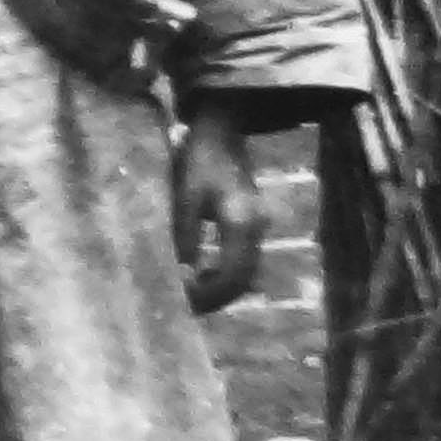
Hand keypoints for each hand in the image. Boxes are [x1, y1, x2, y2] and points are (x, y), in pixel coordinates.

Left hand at [176, 104, 263, 315]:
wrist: (221, 132)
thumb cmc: (198, 161)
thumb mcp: (184, 198)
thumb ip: (185, 237)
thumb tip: (182, 277)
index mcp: (242, 224)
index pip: (233, 276)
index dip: (210, 295)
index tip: (184, 304)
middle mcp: (257, 229)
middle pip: (243, 280)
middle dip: (216, 298)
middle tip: (185, 308)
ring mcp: (259, 227)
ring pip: (246, 272)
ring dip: (221, 288)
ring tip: (190, 296)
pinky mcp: (252, 224)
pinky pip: (243, 259)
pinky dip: (225, 274)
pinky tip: (201, 275)